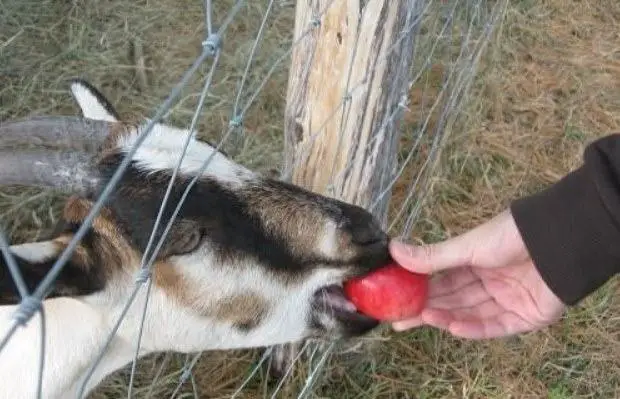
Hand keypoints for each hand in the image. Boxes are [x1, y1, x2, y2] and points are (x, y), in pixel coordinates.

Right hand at [390, 210, 566, 338]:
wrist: (555, 241)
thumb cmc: (509, 236)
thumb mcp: (465, 247)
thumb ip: (431, 257)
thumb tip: (392, 248)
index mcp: (474, 264)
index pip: (441, 282)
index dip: (419, 292)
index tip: (395, 301)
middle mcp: (488, 283)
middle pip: (453, 301)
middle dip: (426, 310)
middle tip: (399, 321)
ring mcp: (506, 301)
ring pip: (470, 314)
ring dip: (446, 318)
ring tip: (423, 319)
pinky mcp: (524, 317)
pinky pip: (495, 326)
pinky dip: (474, 328)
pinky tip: (453, 328)